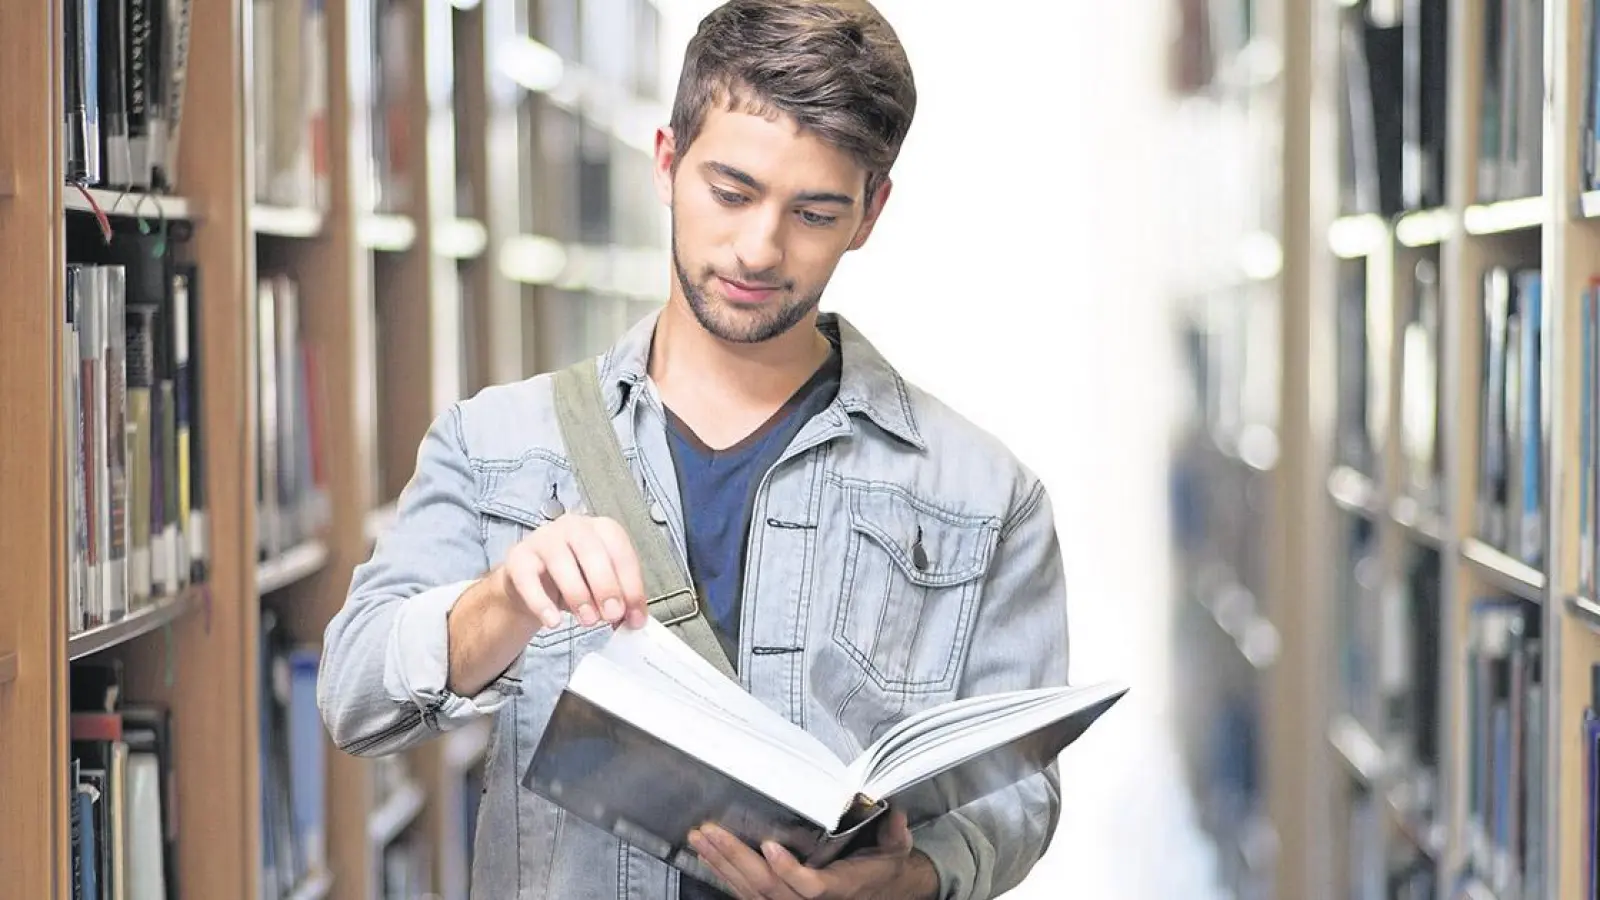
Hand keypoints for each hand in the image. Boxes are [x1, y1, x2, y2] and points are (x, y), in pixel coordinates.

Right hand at [498, 513, 649, 630]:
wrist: (531, 585)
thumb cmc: (573, 581)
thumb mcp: (600, 589)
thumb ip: (619, 601)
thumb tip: (634, 620)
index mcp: (601, 529)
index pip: (621, 552)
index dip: (631, 585)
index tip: (634, 616)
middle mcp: (573, 526)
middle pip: (592, 551)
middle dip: (606, 586)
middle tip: (612, 615)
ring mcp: (544, 538)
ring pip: (561, 561)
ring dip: (578, 594)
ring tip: (588, 621)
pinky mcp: (518, 557)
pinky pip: (528, 578)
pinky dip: (541, 602)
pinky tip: (553, 622)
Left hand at [687, 808, 938, 899]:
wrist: (883, 892)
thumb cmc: (883, 868)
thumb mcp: (897, 849)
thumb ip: (895, 833)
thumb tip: (894, 813)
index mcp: (841, 888)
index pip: (811, 887)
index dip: (788, 870)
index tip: (769, 845)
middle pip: (768, 889)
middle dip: (736, 858)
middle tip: (711, 832)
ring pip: (751, 893)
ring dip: (722, 865)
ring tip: (700, 839)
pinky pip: (747, 896)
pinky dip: (725, 876)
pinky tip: (708, 857)